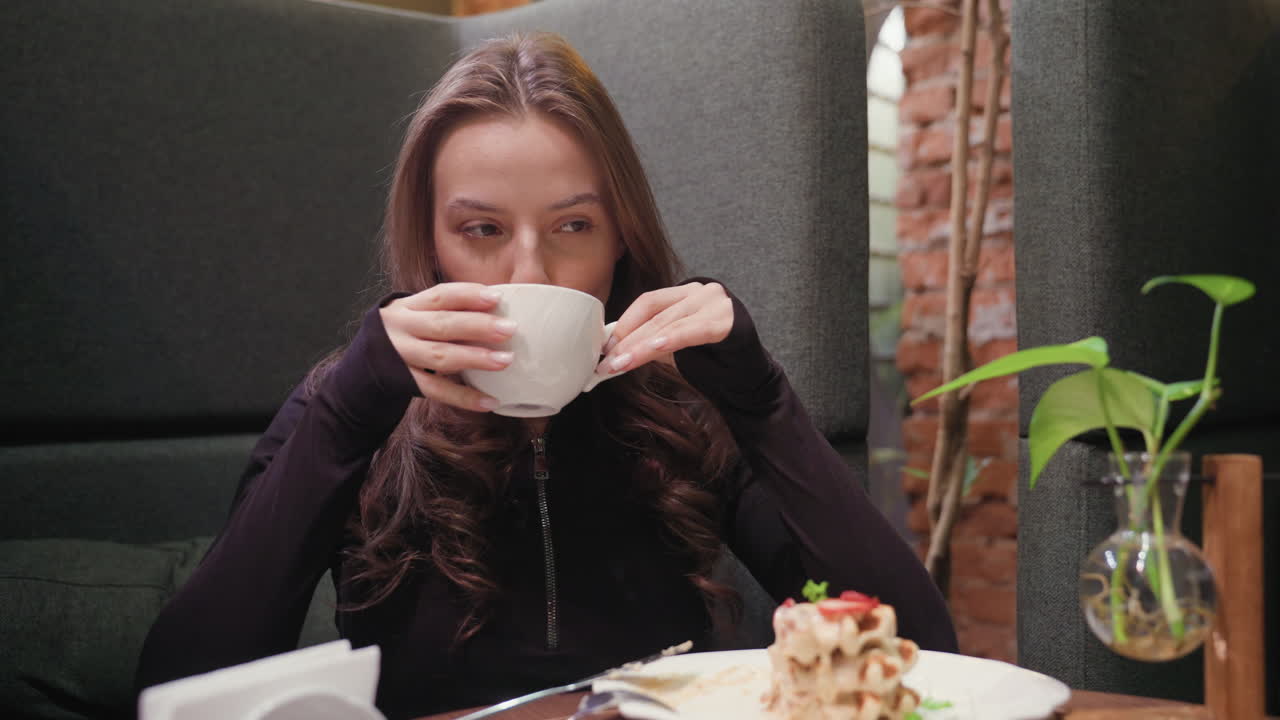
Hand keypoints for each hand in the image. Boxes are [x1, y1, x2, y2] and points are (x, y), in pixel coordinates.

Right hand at [379, 283, 515, 411]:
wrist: (362, 366)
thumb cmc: (404, 336)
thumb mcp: (415, 316)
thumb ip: (447, 312)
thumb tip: (498, 308)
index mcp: (408, 307)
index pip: (440, 296)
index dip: (468, 295)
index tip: (497, 296)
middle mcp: (402, 328)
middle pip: (442, 324)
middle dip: (478, 326)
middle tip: (510, 328)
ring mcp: (400, 357)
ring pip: (439, 356)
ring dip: (474, 358)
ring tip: (505, 360)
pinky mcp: (404, 382)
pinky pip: (436, 391)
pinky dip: (463, 397)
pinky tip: (489, 401)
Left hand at [597, 281, 733, 374]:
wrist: (751, 377)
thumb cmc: (714, 362)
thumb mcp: (675, 349)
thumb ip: (650, 342)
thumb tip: (616, 350)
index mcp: (686, 294)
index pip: (648, 303)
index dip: (624, 324)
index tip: (604, 347)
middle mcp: (701, 292)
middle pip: (654, 314)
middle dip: (626, 340)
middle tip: (607, 361)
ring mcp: (715, 303)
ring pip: (668, 323)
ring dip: (639, 346)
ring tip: (619, 363)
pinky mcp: (727, 321)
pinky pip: (691, 331)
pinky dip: (669, 340)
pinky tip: (651, 348)